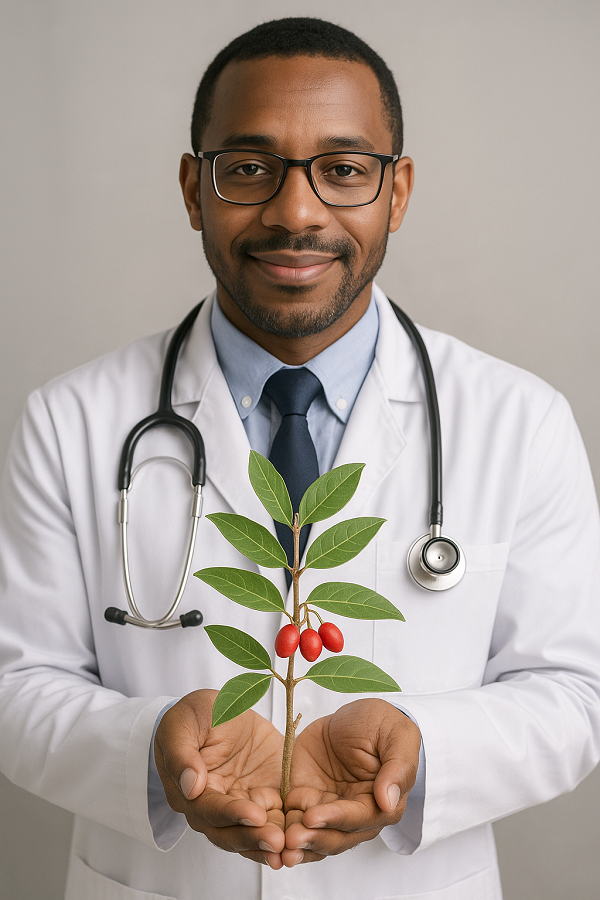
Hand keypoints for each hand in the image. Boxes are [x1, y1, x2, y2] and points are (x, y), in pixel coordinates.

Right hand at [154, 689, 284, 867]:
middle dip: (253, 838)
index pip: (209, 810)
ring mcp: (240, 804)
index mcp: (188, 792)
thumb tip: (191, 787)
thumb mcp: (182, 724)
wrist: (223, 707)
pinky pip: (274, 820)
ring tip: (289, 848)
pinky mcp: (265, 798)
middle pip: (230, 831)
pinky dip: (285, 832)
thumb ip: (181, 754)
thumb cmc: (196, 715)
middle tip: (277, 841)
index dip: (231, 814)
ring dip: (268, 844)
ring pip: (252, 834)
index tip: (254, 815)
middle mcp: (213, 807)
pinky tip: (300, 840)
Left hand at [282, 698, 420, 865]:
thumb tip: (388, 801)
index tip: (314, 816)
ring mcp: (327, 808)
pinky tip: (266, 831)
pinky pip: (292, 819)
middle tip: (291, 838)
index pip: (361, 819)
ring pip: (312, 835)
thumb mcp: (397, 735)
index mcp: (381, 804)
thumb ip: (398, 767)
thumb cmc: (381, 724)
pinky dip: (280, 828)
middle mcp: (353, 813)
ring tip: (279, 843)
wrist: (352, 714)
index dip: (337, 819)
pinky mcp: (304, 798)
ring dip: (296, 842)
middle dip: (313, 838)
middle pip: (335, 836)